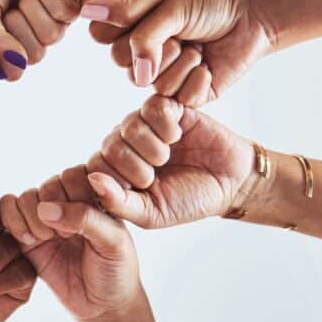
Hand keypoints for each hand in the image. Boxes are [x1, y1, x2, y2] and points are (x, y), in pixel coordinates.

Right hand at [0, 0, 80, 78]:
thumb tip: (15, 66)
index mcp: (11, 43)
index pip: (14, 70)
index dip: (4, 50)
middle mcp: (35, 36)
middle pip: (35, 55)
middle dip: (18, 25)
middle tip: (11, 3)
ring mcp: (56, 21)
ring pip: (51, 35)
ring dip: (33, 6)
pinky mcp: (74, 2)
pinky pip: (65, 13)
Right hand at [0, 167, 139, 321]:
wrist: (101, 305)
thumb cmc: (115, 270)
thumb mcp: (112, 243)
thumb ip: (86, 219)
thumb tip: (46, 208)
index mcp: (97, 194)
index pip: (75, 176)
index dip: (73, 199)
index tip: (85, 228)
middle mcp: (70, 200)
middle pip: (48, 185)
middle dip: (53, 212)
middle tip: (64, 237)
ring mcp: (48, 216)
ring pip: (26, 197)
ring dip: (32, 219)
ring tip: (46, 240)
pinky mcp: (27, 233)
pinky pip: (8, 212)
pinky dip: (12, 222)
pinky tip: (28, 240)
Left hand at [85, 95, 257, 228]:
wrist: (229, 182)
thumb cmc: (188, 201)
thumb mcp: (152, 213)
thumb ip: (119, 202)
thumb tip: (93, 180)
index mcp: (116, 172)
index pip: (95, 167)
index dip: (118, 178)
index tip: (144, 187)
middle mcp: (125, 145)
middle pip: (110, 145)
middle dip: (137, 164)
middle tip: (159, 170)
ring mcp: (144, 125)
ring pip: (130, 125)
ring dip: (153, 146)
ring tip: (168, 154)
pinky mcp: (166, 108)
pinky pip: (153, 108)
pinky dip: (166, 125)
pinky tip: (177, 135)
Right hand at [108, 0, 278, 104]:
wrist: (249, 14)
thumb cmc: (209, 6)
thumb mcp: (169, 12)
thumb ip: (144, 38)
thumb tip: (137, 75)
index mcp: (140, 41)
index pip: (120, 56)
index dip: (142, 41)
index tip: (165, 23)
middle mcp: (152, 63)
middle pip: (139, 76)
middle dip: (166, 53)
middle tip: (187, 37)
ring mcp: (173, 81)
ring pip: (162, 88)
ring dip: (185, 64)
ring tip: (200, 48)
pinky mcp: (194, 96)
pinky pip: (185, 99)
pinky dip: (199, 80)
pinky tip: (209, 65)